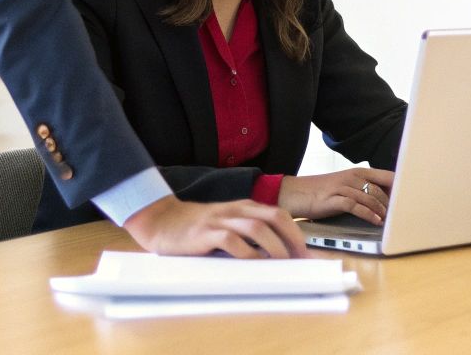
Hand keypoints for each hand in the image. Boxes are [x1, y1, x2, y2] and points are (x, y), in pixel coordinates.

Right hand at [122, 195, 308, 258]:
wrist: (162, 221)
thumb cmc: (198, 227)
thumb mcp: (227, 224)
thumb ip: (248, 234)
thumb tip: (277, 255)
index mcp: (244, 207)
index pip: (279, 215)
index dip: (296, 232)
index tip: (308, 253)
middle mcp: (236, 210)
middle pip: (274, 217)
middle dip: (292, 238)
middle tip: (300, 259)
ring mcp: (221, 220)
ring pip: (257, 228)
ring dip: (274, 246)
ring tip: (282, 263)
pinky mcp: (205, 233)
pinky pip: (231, 241)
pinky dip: (246, 253)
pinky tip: (253, 264)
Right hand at [277, 167, 394, 225]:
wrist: (295, 193)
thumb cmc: (321, 191)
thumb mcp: (344, 185)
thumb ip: (362, 188)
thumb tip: (384, 199)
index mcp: (357, 172)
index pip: (386, 175)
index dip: (400, 185)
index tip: (412, 196)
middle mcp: (352, 177)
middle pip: (380, 188)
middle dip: (393, 202)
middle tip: (401, 214)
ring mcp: (343, 187)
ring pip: (370, 197)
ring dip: (382, 209)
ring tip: (391, 220)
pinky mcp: (334, 199)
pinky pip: (356, 206)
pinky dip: (369, 214)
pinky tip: (376, 221)